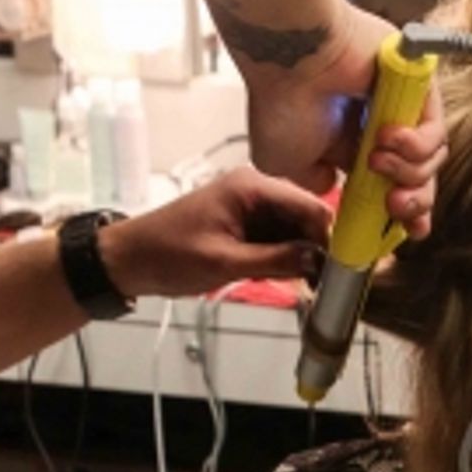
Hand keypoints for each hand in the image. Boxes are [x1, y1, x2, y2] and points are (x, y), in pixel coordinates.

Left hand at [99, 168, 330, 299]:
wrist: (129, 260)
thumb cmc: (170, 256)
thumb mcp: (226, 262)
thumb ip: (276, 260)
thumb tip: (319, 261)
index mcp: (251, 186)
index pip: (310, 205)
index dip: (329, 235)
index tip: (342, 267)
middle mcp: (255, 187)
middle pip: (305, 215)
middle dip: (317, 247)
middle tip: (324, 282)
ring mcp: (250, 204)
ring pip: (294, 228)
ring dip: (301, 254)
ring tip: (307, 284)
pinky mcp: (244, 221)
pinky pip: (277, 235)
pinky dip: (284, 255)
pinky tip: (287, 277)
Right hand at [244, 0, 446, 239]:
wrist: (292, 57)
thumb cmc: (282, 100)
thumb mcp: (286, 164)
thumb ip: (315, 183)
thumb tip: (335, 185)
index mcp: (352, 146)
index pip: (393, 187)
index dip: (404, 214)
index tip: (404, 233)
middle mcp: (380, 127)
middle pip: (421, 180)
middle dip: (413, 203)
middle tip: (394, 204)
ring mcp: (402, 108)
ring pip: (432, 160)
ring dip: (407, 172)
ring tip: (375, 158)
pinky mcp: (420, 87)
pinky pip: (436, 131)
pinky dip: (416, 145)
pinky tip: (388, 137)